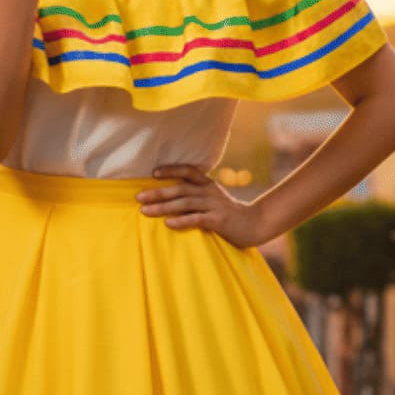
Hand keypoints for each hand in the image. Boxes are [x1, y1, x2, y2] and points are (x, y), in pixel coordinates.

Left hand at [135, 163, 269, 248]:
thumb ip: (197, 196)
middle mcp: (210, 192)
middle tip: (138, 197)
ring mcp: (214, 205)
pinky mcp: (219, 220)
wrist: (255, 224)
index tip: (153, 173)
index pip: (189, 171)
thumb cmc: (229, 214)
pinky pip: (197, 219)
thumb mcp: (214, 200)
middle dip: (158, 193)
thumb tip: (171, 199)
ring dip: (163, 207)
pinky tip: (168, 224)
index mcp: (208, 185)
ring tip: (146, 211)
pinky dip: (182, 221)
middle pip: (180, 189)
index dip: (171, 170)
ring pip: (185, 203)